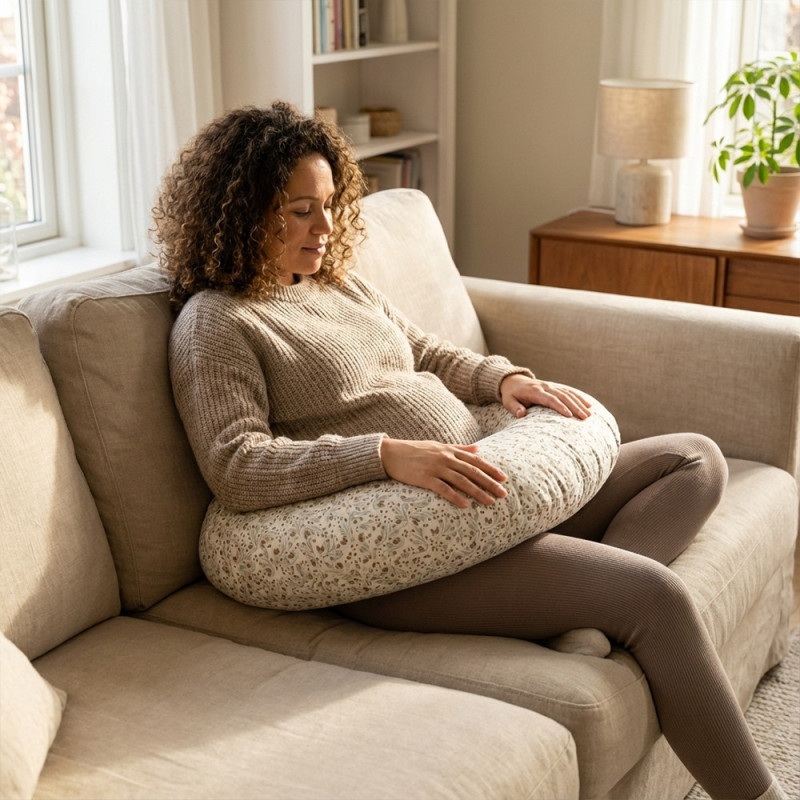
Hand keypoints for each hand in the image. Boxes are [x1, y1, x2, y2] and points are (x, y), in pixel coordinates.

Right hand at [380, 438, 507, 508]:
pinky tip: (466, 505)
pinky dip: (456, 497)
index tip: (504, 478)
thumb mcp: (438, 445)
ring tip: (490, 502)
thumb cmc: (414, 450)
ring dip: (478, 492)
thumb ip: (459, 448)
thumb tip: (478, 449)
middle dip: (490, 483)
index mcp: (449, 450)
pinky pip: (443, 489)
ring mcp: (435, 468)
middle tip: (503, 493)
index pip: (475, 460)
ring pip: (462, 481)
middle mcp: (445, 458)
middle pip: (472, 472)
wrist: (389, 453)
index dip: (491, 469)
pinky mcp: (425, 478)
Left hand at [500, 374, 591, 419]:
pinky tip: (588, 404)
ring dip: (579, 403)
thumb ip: (514, 408)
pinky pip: (569, 391)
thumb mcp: (508, 401)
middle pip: (563, 396)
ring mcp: (551, 385)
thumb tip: (521, 414)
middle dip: (575, 407)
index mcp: (534, 391)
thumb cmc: (511, 394)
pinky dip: (579, 397)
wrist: (513, 380)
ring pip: (568, 393)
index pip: (550, 399)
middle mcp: (545, 387)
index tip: (569, 416)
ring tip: (589, 414)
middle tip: (585, 418)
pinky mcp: (554, 386)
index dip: (560, 407)